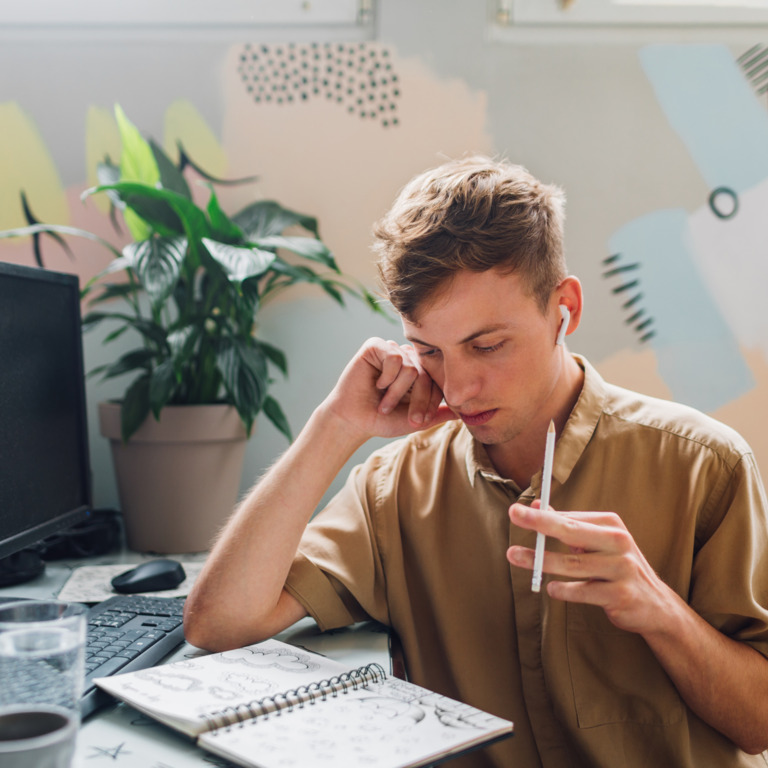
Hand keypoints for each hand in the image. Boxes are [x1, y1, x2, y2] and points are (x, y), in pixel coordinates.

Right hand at [323, 337, 457, 441]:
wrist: (353, 420)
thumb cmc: (381, 419)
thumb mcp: (415, 419)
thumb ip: (438, 414)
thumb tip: (464, 413)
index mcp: (419, 371)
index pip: (437, 380)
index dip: (430, 401)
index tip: (420, 420)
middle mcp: (407, 357)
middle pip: (426, 374)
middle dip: (417, 401)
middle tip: (408, 418)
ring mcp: (392, 350)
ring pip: (411, 368)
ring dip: (397, 393)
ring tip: (384, 403)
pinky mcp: (376, 346)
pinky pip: (395, 357)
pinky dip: (387, 377)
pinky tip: (376, 384)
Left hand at [507, 502, 676, 635]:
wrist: (655, 605)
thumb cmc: (617, 567)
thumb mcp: (598, 543)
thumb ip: (569, 525)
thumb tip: (536, 505)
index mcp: (611, 525)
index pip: (570, 518)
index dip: (541, 515)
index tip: (516, 511)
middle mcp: (619, 542)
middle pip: (572, 532)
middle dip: (540, 523)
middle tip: (513, 514)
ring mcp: (622, 569)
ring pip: (573, 564)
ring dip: (540, 560)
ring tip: (514, 556)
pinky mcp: (621, 595)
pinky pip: (584, 592)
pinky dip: (565, 590)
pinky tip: (551, 589)